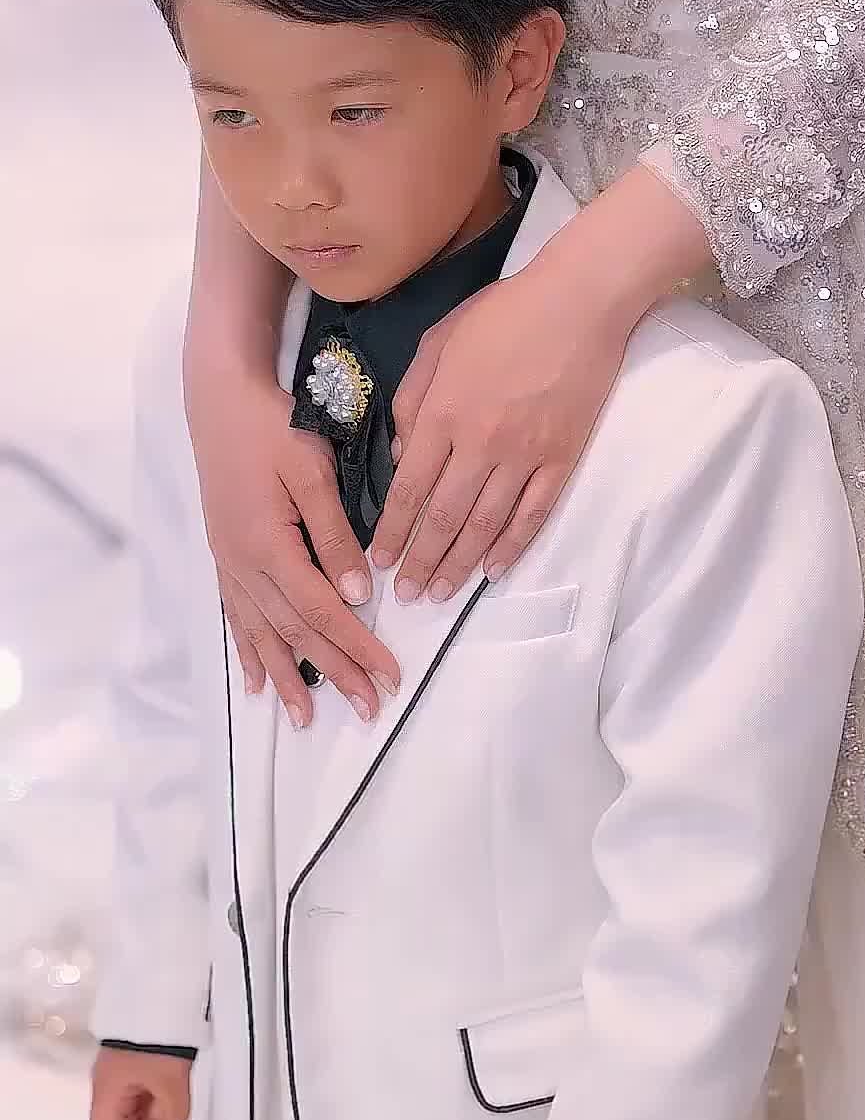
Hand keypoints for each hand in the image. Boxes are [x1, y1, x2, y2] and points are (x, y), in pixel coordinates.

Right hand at [89, 1049, 192, 1119]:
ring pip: (127, 1110)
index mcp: (105, 1093)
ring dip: (151, 1111)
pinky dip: (153, 1096)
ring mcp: (115, 1074)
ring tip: (173, 1094)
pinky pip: (136, 1092)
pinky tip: (171, 1083)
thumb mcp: (172, 1085)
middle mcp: (104, 1086)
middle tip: (169, 1113)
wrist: (160, 999)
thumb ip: (170, 1115)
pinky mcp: (129, 1063)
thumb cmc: (160, 1042)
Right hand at [186, 371, 399, 727]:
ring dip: (286, 678)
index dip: (357, 647)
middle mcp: (243, 565)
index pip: (322, 611)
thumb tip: (357, 592)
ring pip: (262, 634)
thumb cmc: (272, 427)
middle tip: (368, 709)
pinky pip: (237, 616)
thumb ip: (335, 535)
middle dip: (334, 673)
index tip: (389, 676)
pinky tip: (256, 680)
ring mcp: (229, 563)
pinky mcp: (224, 555)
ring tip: (305, 719)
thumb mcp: (311, 472)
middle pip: (295, 632)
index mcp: (268, 546)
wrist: (219, 400)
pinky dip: (249, 651)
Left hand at [371, 262, 630, 602]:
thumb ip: (412, 398)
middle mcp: (479, 442)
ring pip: (485, 524)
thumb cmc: (503, 313)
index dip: (394, 530)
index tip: (381, 560)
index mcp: (443, 413)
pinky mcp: (562, 457)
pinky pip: (533, 513)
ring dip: (460, 564)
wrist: (578, 301)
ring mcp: (525, 454)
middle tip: (408, 595)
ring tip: (442, 593)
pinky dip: (512, 545)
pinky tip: (494, 568)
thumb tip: (402, 450)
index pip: (410, 487)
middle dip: (422, 560)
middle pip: (444, 516)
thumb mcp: (437, 341)